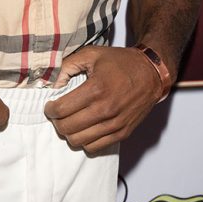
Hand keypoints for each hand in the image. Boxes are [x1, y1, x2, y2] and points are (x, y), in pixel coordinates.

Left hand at [44, 45, 161, 153]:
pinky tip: (85, 128)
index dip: (50, 109)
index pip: (61, 110)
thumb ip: (67, 66)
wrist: (151, 71)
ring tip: (72, 120)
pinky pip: (95, 147)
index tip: (51, 105)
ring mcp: (115, 124)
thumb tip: (51, 84)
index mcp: (96, 89)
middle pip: (67, 128)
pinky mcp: (123, 132)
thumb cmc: (121, 62)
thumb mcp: (91, 54)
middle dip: (57, 121)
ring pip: (78, 141)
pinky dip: (85, 140)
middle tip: (59, 113)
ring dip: (70, 132)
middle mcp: (105, 110)